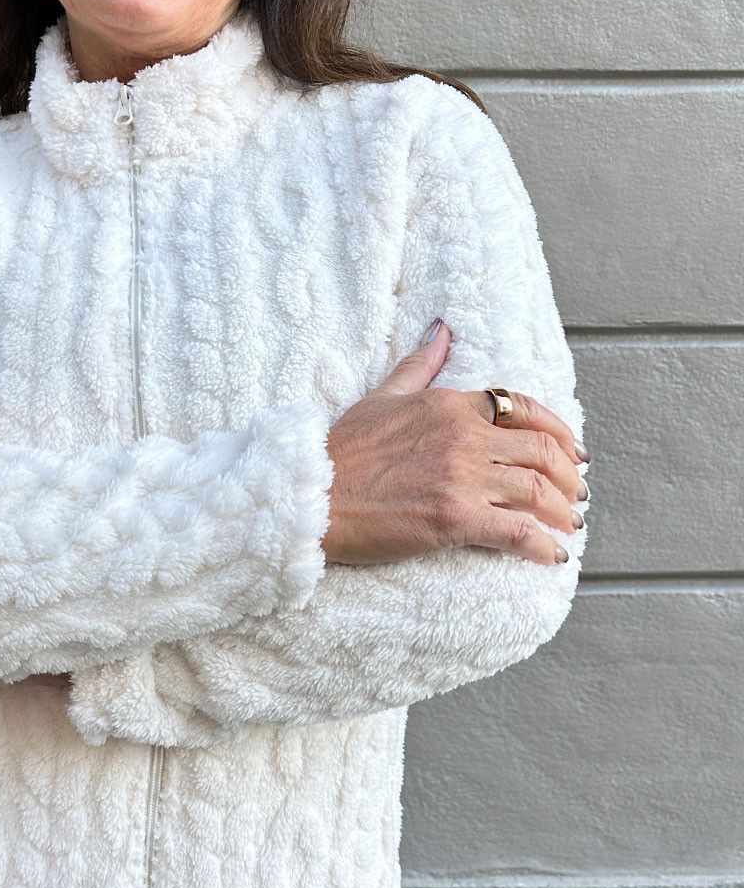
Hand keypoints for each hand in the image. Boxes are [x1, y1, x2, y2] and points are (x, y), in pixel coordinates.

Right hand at [323, 322, 588, 568]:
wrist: (312, 497)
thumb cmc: (339, 451)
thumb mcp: (382, 396)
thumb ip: (419, 366)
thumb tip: (442, 330)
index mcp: (449, 405)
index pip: (522, 410)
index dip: (557, 431)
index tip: (572, 450)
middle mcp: (464, 437)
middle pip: (541, 451)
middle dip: (568, 474)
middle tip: (576, 492)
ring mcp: (462, 478)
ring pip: (538, 491)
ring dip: (562, 510)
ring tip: (568, 524)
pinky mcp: (456, 519)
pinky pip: (518, 533)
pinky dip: (542, 546)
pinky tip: (551, 556)